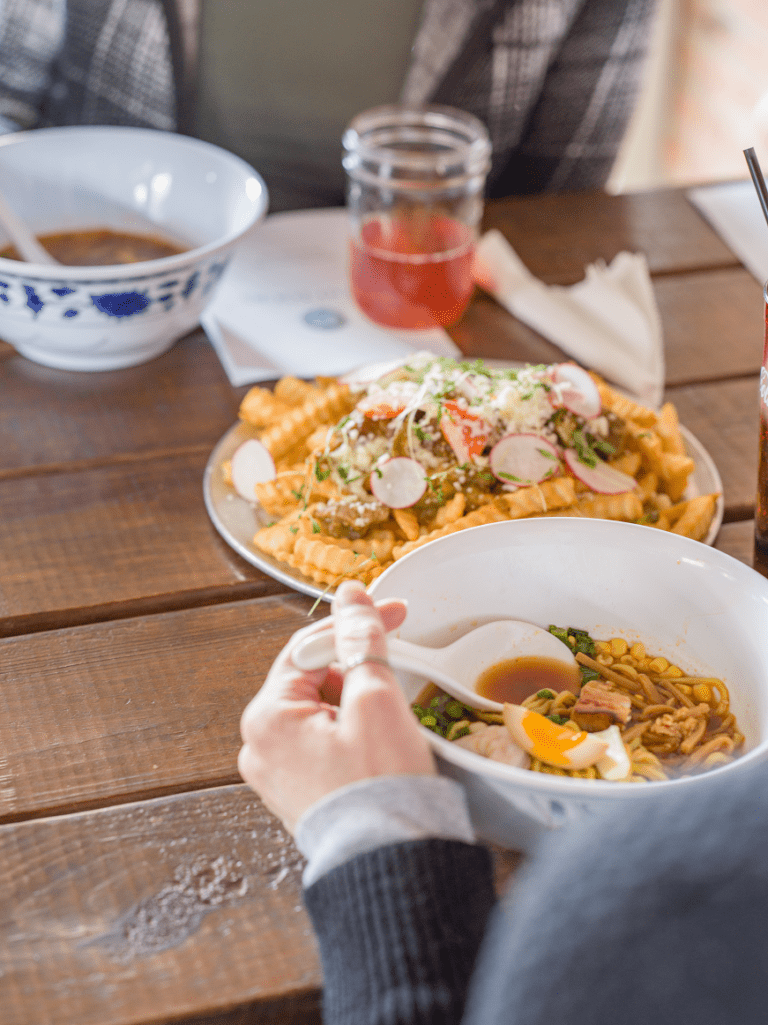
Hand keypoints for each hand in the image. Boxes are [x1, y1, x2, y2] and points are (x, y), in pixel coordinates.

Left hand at [238, 580, 434, 832]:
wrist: (391, 865)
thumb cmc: (380, 788)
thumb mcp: (375, 700)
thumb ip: (361, 641)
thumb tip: (350, 599)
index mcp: (267, 717)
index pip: (310, 647)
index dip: (356, 625)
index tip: (395, 612)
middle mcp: (260, 746)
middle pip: (313, 679)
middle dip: (357, 670)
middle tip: (396, 675)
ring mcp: (277, 774)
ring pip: (320, 712)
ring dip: (356, 703)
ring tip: (391, 722)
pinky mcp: (300, 795)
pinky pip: (323, 745)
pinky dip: (352, 734)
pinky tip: (379, 745)